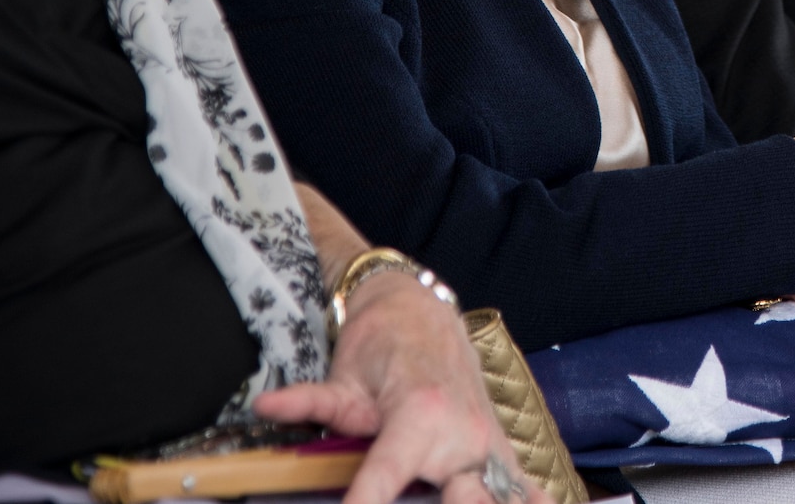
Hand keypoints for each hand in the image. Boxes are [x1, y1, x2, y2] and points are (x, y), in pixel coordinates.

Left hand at [254, 273, 537, 503]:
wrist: (420, 310)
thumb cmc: (381, 342)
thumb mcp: (344, 375)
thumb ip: (311, 401)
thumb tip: (267, 406)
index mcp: (420, 414)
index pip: (386, 478)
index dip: (365, 503)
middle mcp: (461, 433)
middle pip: (461, 501)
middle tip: (407, 503)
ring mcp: (484, 442)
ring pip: (496, 496)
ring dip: (482, 502)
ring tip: (464, 501)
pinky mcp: (495, 445)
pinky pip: (519, 484)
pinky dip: (527, 500)